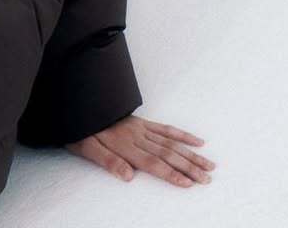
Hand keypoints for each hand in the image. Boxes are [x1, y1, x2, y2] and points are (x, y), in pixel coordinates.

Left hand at [64, 113, 214, 187]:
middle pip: (167, 154)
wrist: (79, 104)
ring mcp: (141, 128)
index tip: (188, 183)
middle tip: (207, 178)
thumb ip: (108, 162)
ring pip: (171, 142)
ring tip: (209, 164)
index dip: (171, 174)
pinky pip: (165, 128)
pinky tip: (196, 141)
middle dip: (189, 167)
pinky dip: (181, 134)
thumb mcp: (87, 148)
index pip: (152, 163)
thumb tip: (129, 177)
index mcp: (124, 145)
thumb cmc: (81, 130)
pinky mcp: (141, 122)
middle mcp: (137, 136)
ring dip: (191, 154)